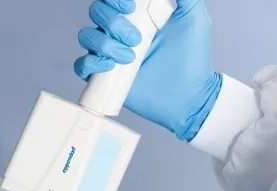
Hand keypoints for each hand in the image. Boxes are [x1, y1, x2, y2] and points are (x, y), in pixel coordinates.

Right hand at [74, 0, 221, 140]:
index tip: (130, 4)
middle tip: (137, 40)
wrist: (190, 96)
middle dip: (113, 23)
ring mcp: (111, 54)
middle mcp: (120, 31)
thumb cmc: (194, 58)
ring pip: (87, 36)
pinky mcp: (106, 77)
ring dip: (104, 44)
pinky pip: (82, 65)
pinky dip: (90, 63)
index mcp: (138, 14)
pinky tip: (111, 67)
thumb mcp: (194, 17)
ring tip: (130, 58)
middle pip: (97, 12)